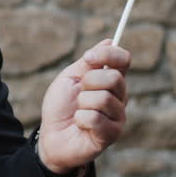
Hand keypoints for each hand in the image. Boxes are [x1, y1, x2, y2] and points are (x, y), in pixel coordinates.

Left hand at [36, 40, 129, 174]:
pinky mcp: (113, 134)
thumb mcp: (70, 78)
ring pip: (103, 98)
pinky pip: (96, 118)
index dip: (108, 54)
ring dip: (82, 104)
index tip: (87, 58)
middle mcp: (120, 97)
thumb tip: (109, 40)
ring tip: (78, 112)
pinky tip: (80, 125)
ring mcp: (118, 116)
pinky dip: (80, 119)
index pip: (124, 59)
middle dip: (88, 82)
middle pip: (114, 77)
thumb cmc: (61, 107)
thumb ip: (89, 62)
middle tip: (79, 94)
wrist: (51, 136)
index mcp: (110, 80)